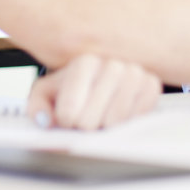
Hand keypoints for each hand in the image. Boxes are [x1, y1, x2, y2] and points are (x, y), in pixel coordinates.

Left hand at [26, 54, 161, 130]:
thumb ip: (37, 106)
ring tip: (102, 116)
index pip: (69, 113)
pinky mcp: (152, 85)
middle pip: (90, 121)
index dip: (66, 123)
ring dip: (106, 127)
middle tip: (87, 118)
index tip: (68, 118)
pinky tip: (120, 113)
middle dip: (85, 127)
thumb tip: (44, 121)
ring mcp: (134, 73)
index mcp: (84, 63)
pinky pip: (137, 117)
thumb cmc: (75, 88)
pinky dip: (127, 122)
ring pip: (114, 122)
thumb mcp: (48, 92)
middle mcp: (111, 64)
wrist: (104, 79)